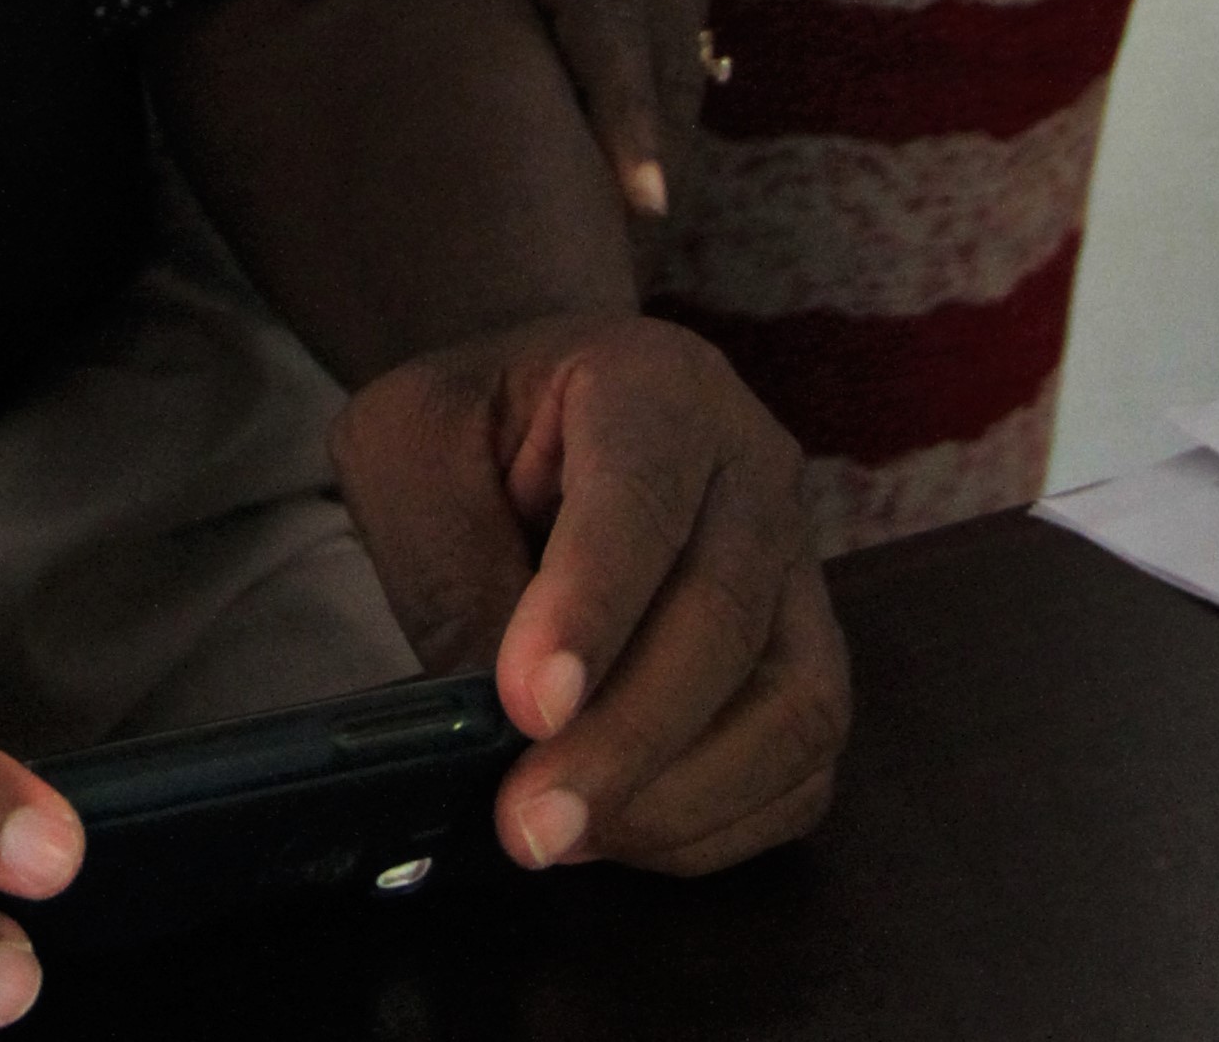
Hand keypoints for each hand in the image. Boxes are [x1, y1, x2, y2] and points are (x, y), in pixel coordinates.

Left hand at [297, 0, 720, 214]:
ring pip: (681, 28)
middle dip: (649, 163)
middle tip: (634, 281)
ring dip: (667, 125)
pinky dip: (677, 62)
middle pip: (654, 48)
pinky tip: (661, 120)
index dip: (614, 114)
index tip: (643, 210)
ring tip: (646, 236)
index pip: (592, 9)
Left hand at [334, 312, 846, 876]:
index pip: (641, 497)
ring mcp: (799, 570)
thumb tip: (502, 722)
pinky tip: (621, 834)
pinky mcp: (808, 660)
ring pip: (793, 704)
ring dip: (680, 797)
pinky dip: (718, 825)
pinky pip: (800, 770)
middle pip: (724, 614)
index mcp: (653, 383)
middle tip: (531, 821)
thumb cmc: (470, 429)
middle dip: (626, 738)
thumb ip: (454, 562)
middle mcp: (753, 469)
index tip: (528, 706)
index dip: (592, 608)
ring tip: (567, 835)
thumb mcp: (410, 449)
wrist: (532, 416)